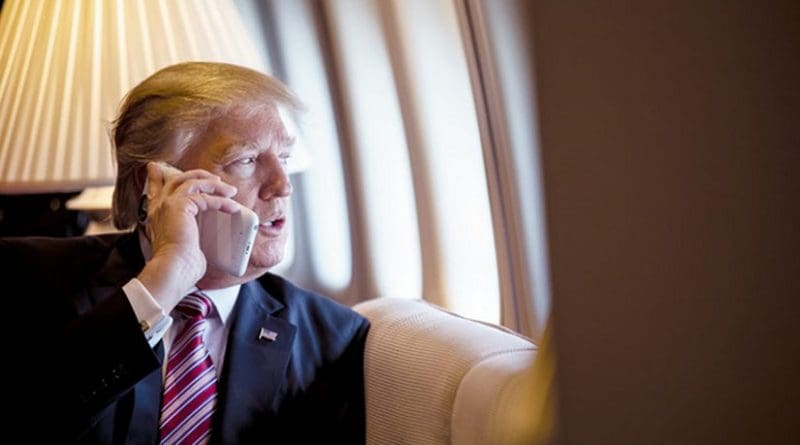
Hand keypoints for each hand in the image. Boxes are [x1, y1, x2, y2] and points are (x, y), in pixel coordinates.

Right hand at [136, 162, 239, 311]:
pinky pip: (205, 197)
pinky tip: (232, 207)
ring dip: (214, 185)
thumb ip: (187, 233)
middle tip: (216, 180)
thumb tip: (198, 240)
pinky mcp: (180, 206)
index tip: (165, 168)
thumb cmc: (178, 265)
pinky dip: (221, 201)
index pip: (155, 188)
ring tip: (230, 191)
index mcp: (156, 214)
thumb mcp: (182, 244)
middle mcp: (159, 206)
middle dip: (198, 175)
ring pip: (192, 182)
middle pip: (177, 179)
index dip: (159, 176)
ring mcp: (168, 204)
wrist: (172, 270)